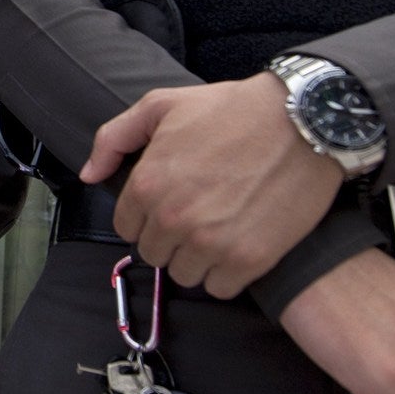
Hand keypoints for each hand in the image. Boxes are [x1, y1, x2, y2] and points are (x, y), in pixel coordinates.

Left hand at [82, 74, 342, 296]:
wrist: (305, 120)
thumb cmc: (233, 110)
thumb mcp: (162, 105)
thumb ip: (114, 139)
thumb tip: (89, 175)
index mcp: (148, 185)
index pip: (126, 227)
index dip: (146, 216)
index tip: (169, 203)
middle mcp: (174, 219)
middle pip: (154, 254)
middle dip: (170, 237)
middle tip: (198, 213)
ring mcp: (211, 243)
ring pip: (185, 275)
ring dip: (197, 258)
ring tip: (220, 229)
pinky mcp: (249, 260)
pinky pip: (221, 288)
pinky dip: (228, 274)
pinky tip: (239, 244)